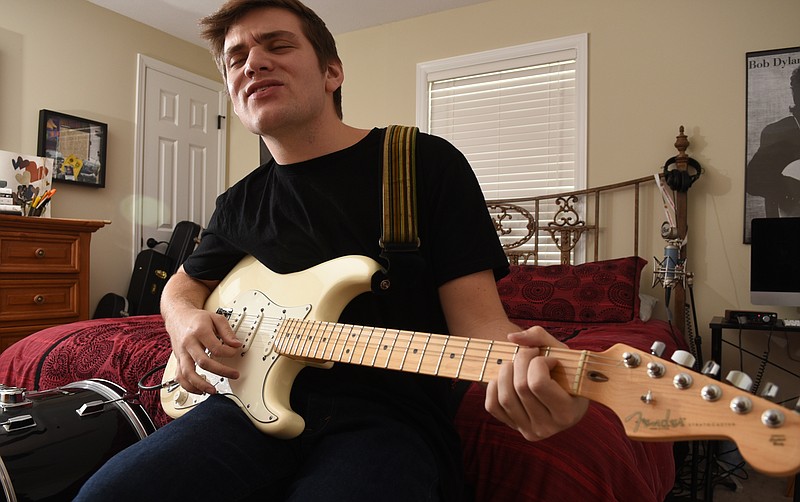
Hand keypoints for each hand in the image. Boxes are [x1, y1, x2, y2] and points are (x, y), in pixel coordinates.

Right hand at [165, 307, 241, 394]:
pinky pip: (179, 377)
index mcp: (199, 332)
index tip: (234, 352)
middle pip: (203, 362)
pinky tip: (199, 390)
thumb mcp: (215, 318)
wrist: (178, 317)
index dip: (228, 352)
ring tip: (213, 390)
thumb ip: (227, 331)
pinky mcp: (177, 360)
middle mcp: (188, 344)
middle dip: (220, 371)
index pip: (216, 347)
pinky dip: (188, 386)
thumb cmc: (197, 319)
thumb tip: (236, 344)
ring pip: (187, 373)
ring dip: (200, 384)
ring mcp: (181, 353)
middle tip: (234, 374)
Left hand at [484, 326, 588, 440]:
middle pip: (521, 387)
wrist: (556, 388)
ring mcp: (529, 430)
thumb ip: (539, 336)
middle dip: (521, 361)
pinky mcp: (512, 426)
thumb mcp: (560, 351)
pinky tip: (506, 378)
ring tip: (516, 364)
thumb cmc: (561, 368)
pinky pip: (492, 406)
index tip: (549, 358)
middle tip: (529, 354)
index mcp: (568, 412)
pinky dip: (493, 386)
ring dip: (506, 371)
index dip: (538, 362)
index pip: (538, 383)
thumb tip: (512, 338)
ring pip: (505, 397)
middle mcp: (548, 427)